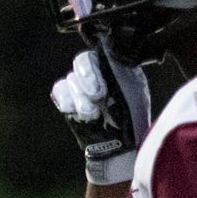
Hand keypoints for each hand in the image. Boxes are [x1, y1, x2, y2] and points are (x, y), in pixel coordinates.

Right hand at [51, 48, 152, 185]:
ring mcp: (82, 85)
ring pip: (71, 79)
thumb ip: (124, 74)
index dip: (99, 66)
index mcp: (117, 67)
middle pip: (83, 61)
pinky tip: (71, 109)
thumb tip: (116, 54)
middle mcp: (98, 72)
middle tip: (97, 96)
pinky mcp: (69, 98)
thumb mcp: (136, 94)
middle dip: (87, 78)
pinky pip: (59, 90)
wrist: (122, 145)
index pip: (102, 52)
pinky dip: (64, 98)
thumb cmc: (134, 119)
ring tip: (92, 114)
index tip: (102, 87)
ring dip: (79, 97)